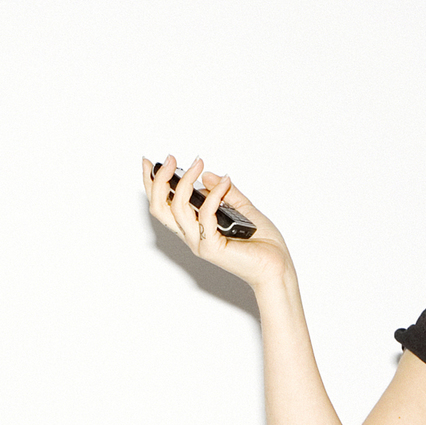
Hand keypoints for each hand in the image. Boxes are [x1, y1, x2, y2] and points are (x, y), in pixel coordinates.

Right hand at [141, 156, 291, 289]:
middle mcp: (192, 236)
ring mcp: (200, 243)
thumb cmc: (262, 243)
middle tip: (170, 160)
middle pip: (160, 209)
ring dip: (186, 181)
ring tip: (198, 164)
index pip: (163, 207)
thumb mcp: (243, 208)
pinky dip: (214, 194)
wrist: (276, 265)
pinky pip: (206, 215)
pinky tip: (225, 183)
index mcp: (194, 228)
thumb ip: (225, 192)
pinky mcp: (211, 247)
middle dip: (160, 180)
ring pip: (178, 209)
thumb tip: (208, 175)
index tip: (149, 163)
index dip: (152, 185)